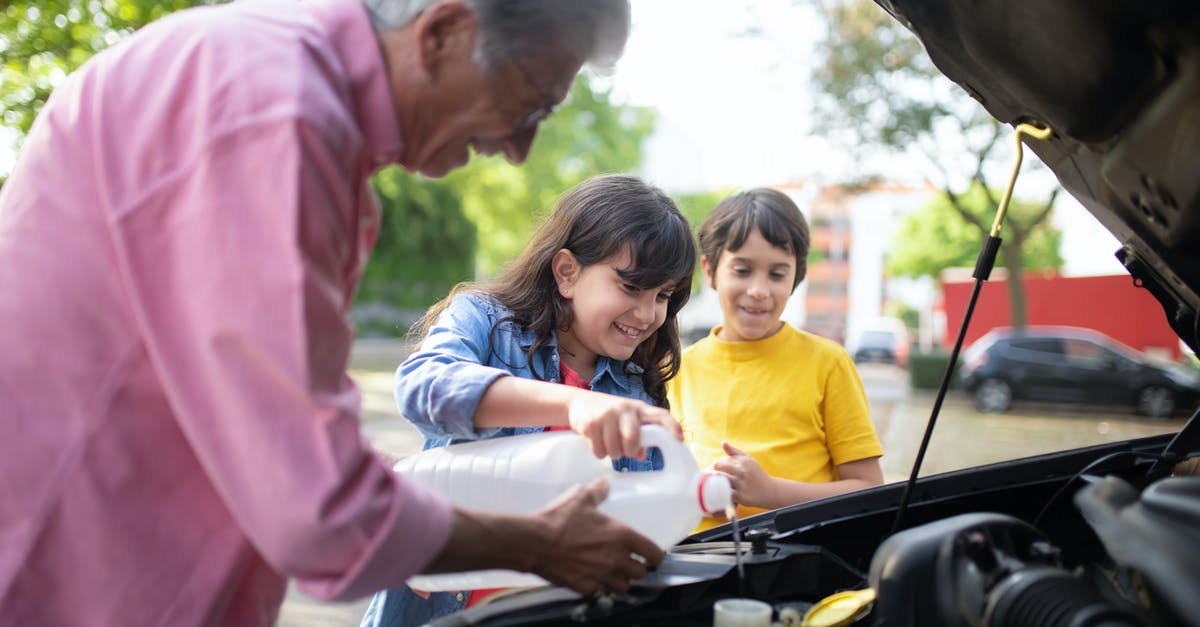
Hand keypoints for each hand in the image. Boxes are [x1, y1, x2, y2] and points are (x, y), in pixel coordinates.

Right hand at [528, 479, 664, 594]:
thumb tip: (604, 484)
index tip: (652, 555)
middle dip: (636, 568)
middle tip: (628, 561)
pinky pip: (600, 591)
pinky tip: (590, 575)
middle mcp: (616, 559)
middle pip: (641, 573)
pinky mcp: (586, 587)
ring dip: (620, 579)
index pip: (654, 554)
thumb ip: (598, 492)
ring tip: (611, 570)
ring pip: (623, 586)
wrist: (535, 541)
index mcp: (622, 536)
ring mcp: (601, 576)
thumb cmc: (559, 519)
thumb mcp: (581, 497)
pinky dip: (598, 585)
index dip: (655, 555)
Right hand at [567, 390, 681, 458]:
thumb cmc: (610, 415)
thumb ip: (638, 436)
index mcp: (638, 408)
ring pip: (614, 448)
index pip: (660, 415)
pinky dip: (599, 453)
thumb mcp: (626, 421)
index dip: (672, 427)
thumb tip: (641, 455)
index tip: (680, 440)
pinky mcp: (590, 423)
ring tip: (609, 447)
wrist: (579, 402)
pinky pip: (599, 450)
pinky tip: (597, 444)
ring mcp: (606, 414)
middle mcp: (624, 408)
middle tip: (625, 452)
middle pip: (633, 437)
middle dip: (629, 450)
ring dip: (612, 454)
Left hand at [711, 442, 776, 509]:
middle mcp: (742, 472)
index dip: (713, 468)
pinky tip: (718, 494)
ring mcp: (741, 484)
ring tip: (711, 486)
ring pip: (721, 481)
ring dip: (714, 484)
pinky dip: (720, 494)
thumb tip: (723, 442)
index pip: (719, 463)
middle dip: (710, 475)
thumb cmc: (756, 473)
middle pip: (718, 471)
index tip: (710, 472)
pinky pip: (726, 494)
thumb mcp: (748, 459)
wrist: (769, 490)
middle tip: (707, 480)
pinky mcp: (741, 496)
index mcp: (742, 461)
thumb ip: (734, 451)